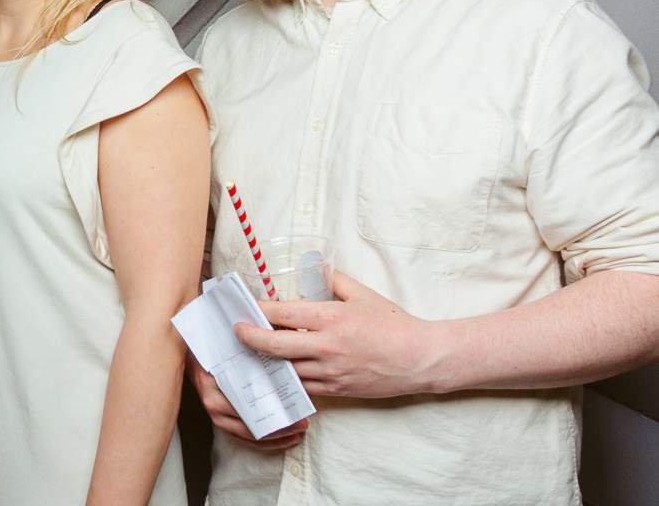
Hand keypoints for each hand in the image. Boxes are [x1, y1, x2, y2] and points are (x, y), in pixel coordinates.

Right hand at [186, 352, 304, 449]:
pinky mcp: (219, 421)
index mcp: (215, 384)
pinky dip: (263, 442)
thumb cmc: (212, 346)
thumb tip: (285, 360)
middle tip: (302, 424)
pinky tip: (283, 439)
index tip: (297, 409)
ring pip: (249, 435)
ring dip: (275, 437)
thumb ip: (253, 352)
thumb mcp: (230, 346)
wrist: (185, 351)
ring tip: (297, 434)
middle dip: (281, 426)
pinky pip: (243, 438)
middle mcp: (213, 403)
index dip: (276, 410)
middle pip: (252, 423)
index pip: (250, 403)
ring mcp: (215, 415)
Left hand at [234, 271, 441, 398]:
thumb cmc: (394, 323)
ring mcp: (331, 371)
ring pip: (285, 370)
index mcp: (331, 317)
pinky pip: (303, 387)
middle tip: (237, 332)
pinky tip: (275, 374)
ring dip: (265, 362)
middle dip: (250, 338)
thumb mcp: (362, 294)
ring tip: (248, 354)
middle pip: (274, 345)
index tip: (246, 307)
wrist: (421, 358)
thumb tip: (315, 268)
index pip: (283, 313)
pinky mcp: (338, 390)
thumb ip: (334, 279)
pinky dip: (287, 380)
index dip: (259, 310)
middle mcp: (326, 346)